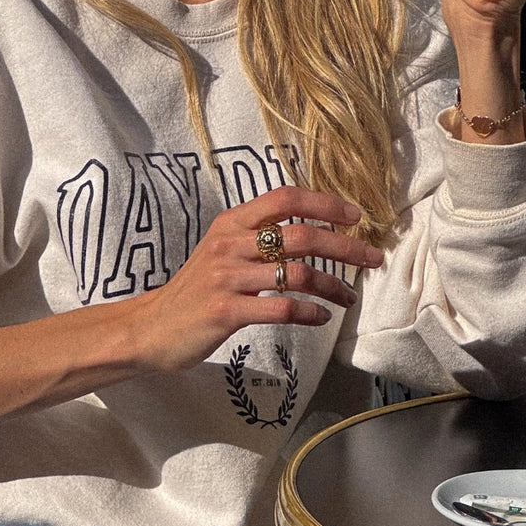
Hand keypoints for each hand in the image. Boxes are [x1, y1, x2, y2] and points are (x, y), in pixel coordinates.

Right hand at [137, 186, 383, 372]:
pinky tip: (321, 318)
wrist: (152, 327)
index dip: (325, 203)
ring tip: (348, 298)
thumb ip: (259, 237)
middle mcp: (229, 244)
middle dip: (345, 247)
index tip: (355, 217)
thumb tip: (312, 231)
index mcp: (231, 223)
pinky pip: (281, 308)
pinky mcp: (225, 311)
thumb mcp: (222, 251)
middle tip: (372, 259)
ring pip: (297, 273)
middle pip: (300, 235)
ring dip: (333, 286)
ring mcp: (226, 278)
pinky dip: (310, 313)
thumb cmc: (196, 290)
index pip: (285, 198)